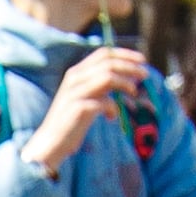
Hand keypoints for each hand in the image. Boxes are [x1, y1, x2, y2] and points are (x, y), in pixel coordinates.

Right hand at [24, 45, 152, 172]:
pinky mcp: (80, 108)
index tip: (141, 61)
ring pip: (108, 77)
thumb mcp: (85, 97)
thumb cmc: (71, 121)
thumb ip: (99, 85)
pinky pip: (105, 101)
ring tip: (134, 92)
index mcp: (76, 73)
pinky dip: (113, 108)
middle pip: (109, 63)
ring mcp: (76, 92)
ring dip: (125, 83)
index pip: (104, 53)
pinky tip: (111, 117)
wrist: (51, 142)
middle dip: (130, 66)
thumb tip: (127, 78)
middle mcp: (75, 78)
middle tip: (145, 74)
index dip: (125, 55)